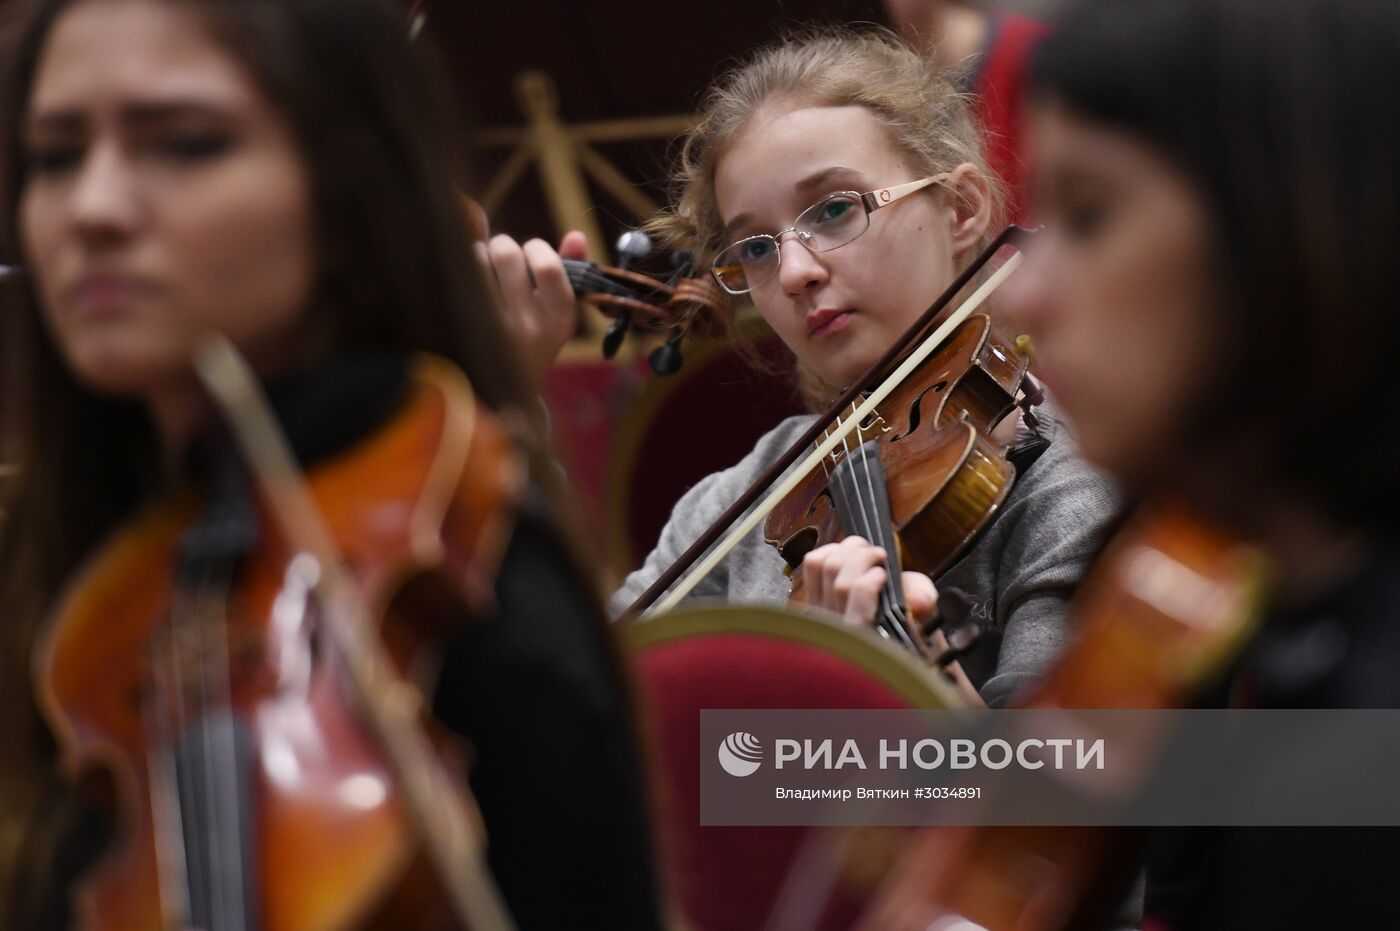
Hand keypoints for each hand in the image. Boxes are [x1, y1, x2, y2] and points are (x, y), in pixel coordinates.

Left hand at [475, 219, 588, 391]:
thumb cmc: (531, 340)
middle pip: (507, 253)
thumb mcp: (557, 313)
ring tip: (484, 274)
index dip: (536, 248)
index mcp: (559, 321)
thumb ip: (569, 271)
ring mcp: (491, 329)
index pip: (547, 265)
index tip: (532, 254)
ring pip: (477, 258)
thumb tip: (576, 235)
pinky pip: (456, 276)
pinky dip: (459, 269)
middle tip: (503, 261)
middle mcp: (527, 327)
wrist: (500, 393)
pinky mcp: (462, 327)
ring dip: (479, 256)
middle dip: (504, 247)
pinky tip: (465, 284)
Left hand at [796, 536, 937, 629]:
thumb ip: (923, 603)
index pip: (857, 615)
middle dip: (862, 557)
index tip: (883, 574)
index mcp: (868, 641)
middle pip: (840, 583)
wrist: (883, 629)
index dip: (868, 585)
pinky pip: (812, 564)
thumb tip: (919, 600)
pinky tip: (847, 554)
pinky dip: (830, 550)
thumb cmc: (901, 622)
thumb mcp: (922, 615)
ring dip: (847, 549)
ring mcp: (821, 615)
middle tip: (879, 555)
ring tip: (865, 551)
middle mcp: (839, 631)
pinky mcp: (813, 599)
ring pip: (823, 567)